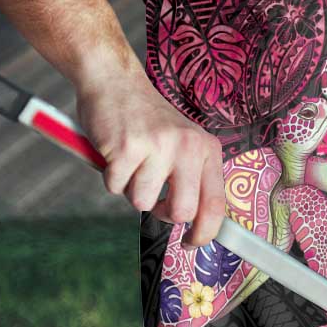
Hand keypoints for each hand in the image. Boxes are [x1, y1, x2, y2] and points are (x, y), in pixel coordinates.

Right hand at [75, 70, 226, 246]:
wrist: (115, 82)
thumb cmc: (147, 120)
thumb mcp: (183, 143)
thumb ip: (192, 178)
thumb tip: (197, 225)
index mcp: (207, 149)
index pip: (216, 204)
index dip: (205, 233)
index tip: (191, 244)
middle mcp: (188, 147)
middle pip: (181, 212)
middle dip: (162, 213)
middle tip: (152, 196)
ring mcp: (158, 146)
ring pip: (142, 203)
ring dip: (131, 189)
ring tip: (132, 161)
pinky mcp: (127, 147)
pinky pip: (115, 188)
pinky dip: (111, 177)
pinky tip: (116, 153)